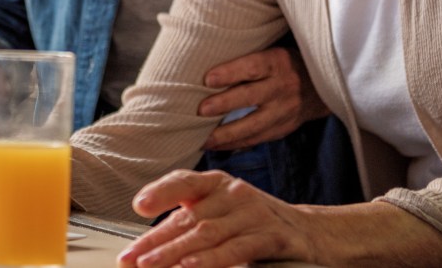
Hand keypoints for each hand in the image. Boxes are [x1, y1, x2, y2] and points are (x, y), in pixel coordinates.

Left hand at [117, 170, 314, 267]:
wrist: (309, 232)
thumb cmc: (254, 222)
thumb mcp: (224, 209)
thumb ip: (193, 216)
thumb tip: (152, 240)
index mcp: (219, 183)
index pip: (185, 182)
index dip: (161, 192)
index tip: (138, 207)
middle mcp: (235, 193)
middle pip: (190, 216)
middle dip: (156, 240)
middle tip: (131, 257)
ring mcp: (253, 214)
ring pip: (208, 234)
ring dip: (174, 252)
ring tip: (150, 265)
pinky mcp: (271, 237)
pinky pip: (236, 249)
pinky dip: (211, 259)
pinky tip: (190, 266)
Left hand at [199, 46, 328, 149]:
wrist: (321, 86)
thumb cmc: (283, 63)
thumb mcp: (272, 51)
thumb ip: (248, 58)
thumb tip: (206, 60)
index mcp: (277, 62)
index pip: (252, 67)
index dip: (230, 73)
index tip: (207, 79)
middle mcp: (282, 87)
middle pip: (250, 97)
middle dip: (224, 105)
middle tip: (200, 110)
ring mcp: (284, 111)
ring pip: (253, 125)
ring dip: (226, 134)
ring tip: (203, 139)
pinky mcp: (284, 128)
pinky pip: (258, 139)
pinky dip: (236, 144)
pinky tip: (217, 146)